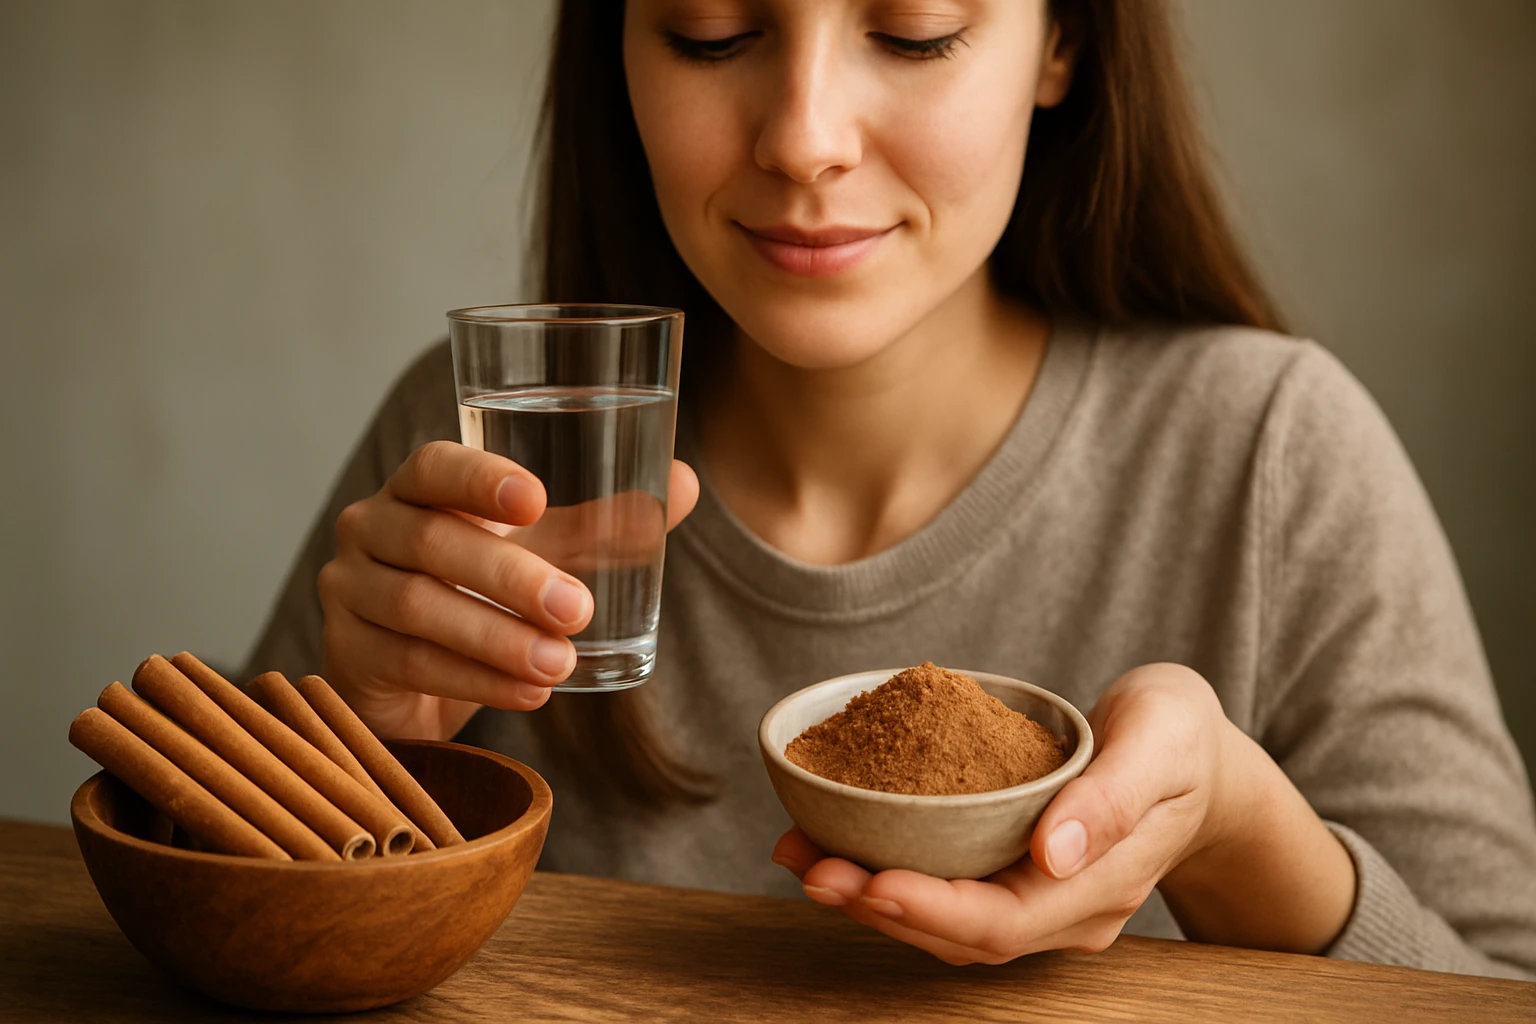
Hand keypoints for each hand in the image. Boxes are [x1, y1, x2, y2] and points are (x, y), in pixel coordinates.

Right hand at [318, 440, 698, 740]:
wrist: (409, 679)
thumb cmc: (478, 592)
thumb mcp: (540, 555)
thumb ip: (602, 524)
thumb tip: (686, 484)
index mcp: (417, 489)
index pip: (434, 466)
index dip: (480, 479)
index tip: (536, 500)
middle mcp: (371, 528)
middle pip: (433, 542)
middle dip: (511, 578)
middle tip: (578, 610)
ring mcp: (349, 590)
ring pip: (419, 607)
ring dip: (497, 639)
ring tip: (560, 662)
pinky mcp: (347, 653)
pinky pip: (410, 662)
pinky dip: (476, 681)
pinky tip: (529, 693)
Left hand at [773, 663, 1355, 963]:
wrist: (1193, 753)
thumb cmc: (1180, 737)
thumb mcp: (1162, 741)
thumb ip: (1113, 797)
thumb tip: (1052, 854)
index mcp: (1101, 885)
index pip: (1003, 922)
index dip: (930, 909)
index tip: (867, 879)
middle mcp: (1064, 908)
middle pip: (959, 933)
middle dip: (876, 905)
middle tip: (806, 864)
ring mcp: (1038, 899)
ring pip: (941, 919)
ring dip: (867, 893)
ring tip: (799, 852)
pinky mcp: (1012, 874)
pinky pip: (942, 886)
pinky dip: (885, 869)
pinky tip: (835, 838)